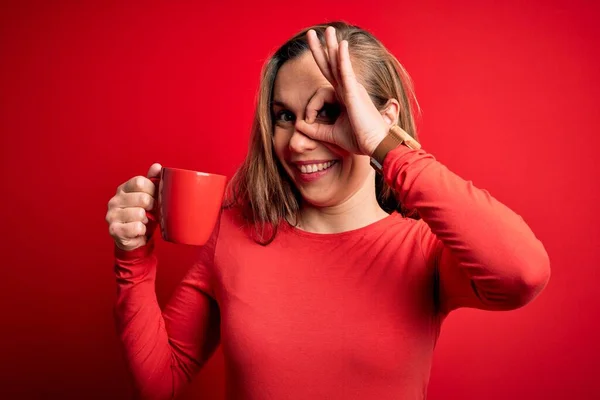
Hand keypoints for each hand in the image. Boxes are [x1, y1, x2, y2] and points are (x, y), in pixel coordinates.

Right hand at [105, 163, 160, 250]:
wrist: (134, 238)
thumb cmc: (144, 215)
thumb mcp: (149, 196)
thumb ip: (153, 181)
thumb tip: (157, 166)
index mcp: (123, 189)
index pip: (140, 182)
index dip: (153, 190)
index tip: (155, 197)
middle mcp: (114, 200)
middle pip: (143, 198)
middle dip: (153, 207)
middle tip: (151, 212)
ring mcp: (112, 215)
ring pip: (140, 213)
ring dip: (147, 220)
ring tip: (144, 221)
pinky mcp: (114, 230)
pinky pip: (136, 227)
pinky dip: (142, 230)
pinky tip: (139, 230)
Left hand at [295, 26, 389, 155]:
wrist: (374, 146)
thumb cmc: (359, 139)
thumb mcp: (331, 134)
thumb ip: (315, 130)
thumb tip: (298, 126)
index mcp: (344, 97)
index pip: (324, 86)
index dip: (311, 103)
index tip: (308, 120)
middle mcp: (348, 89)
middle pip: (332, 64)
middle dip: (322, 48)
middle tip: (313, 33)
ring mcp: (352, 89)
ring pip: (339, 63)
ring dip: (332, 46)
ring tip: (328, 30)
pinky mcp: (355, 94)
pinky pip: (347, 73)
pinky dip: (343, 59)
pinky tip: (341, 45)